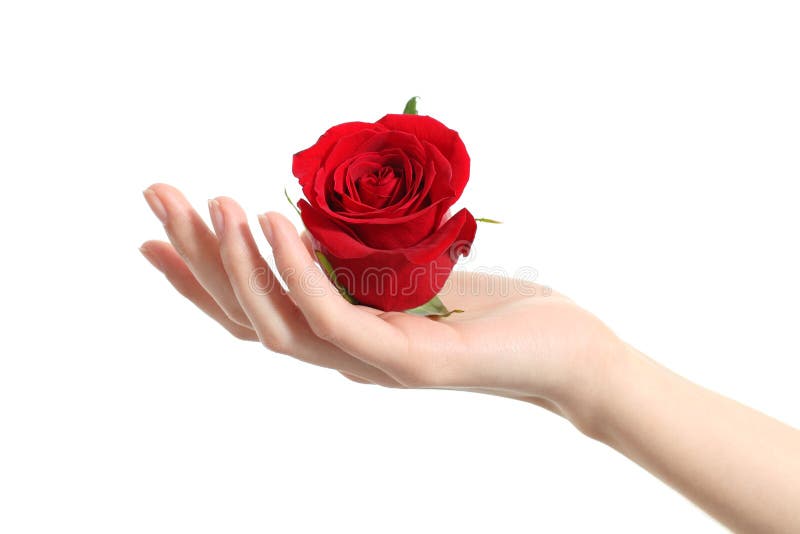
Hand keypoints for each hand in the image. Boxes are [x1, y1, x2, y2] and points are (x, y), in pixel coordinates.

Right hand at [140, 184, 624, 432]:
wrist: (565, 351)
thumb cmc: (493, 309)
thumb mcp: (412, 270)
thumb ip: (360, 257)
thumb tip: (313, 213)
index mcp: (341, 332)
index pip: (252, 309)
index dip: (198, 276)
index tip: (154, 230)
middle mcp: (344, 354)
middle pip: (249, 313)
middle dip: (198, 256)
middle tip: (159, 195)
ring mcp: (373, 364)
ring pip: (280, 323)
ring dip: (240, 263)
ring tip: (215, 205)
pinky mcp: (409, 363)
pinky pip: (336, 320)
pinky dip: (299, 273)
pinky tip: (278, 223)